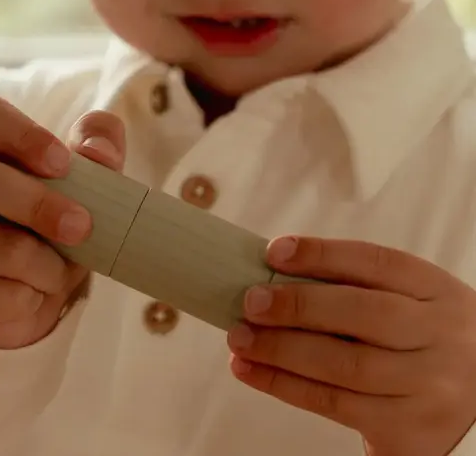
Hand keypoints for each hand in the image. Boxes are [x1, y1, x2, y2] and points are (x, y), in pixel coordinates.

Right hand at [0, 95, 125, 348]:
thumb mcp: (87, 181)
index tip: (63, 162)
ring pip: (3, 248)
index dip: (23, 134)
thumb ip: (99, 148)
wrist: (29, 294)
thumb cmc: (55, 221)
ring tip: (60, 270)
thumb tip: (98, 152)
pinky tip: (33, 293)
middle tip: (82, 226)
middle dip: (37, 204)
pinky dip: (33, 298)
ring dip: (50, 266)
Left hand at [227, 236, 475, 455]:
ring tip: (240, 339)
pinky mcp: (408, 429)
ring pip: (344, 364)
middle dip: (298, 305)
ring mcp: (428, 386)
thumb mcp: (413, 302)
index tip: (275, 250)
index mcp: (437, 291)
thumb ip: (357, 285)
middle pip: (363, 314)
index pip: (377, 262)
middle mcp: (439, 336)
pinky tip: (253, 371)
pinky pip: (336, 405)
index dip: (323, 254)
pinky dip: (286, 386)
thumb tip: (275, 272)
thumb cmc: (423, 341)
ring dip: (281, 350)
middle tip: (250, 300)